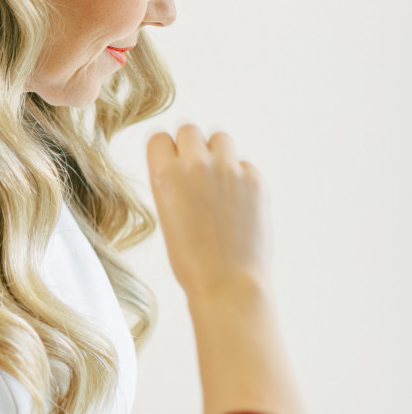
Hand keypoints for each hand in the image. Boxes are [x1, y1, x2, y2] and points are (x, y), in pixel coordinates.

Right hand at [146, 125, 271, 301]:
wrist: (226, 282)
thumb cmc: (191, 258)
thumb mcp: (166, 215)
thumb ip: (173, 181)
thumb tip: (187, 160)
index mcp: (165, 175)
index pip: (158, 138)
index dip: (165, 152)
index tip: (171, 167)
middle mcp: (195, 165)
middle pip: (189, 130)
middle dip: (191, 147)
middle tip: (196, 173)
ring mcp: (228, 169)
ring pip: (220, 138)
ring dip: (218, 154)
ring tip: (219, 182)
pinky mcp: (255, 179)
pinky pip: (245, 164)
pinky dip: (242, 177)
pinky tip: (238, 203)